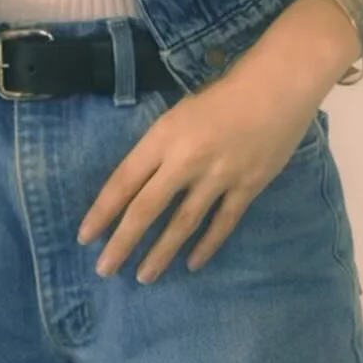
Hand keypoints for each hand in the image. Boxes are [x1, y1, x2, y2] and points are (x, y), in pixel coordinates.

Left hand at [76, 57, 323, 281]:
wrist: (278, 86)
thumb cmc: (223, 94)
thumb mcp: (179, 115)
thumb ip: (160, 149)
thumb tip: (140, 184)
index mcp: (163, 136)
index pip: (124, 181)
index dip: (102, 211)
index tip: (85, 236)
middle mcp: (186, 159)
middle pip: (146, 208)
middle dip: (122, 242)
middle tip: (104, 269)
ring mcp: (219, 176)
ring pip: (182, 223)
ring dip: (160, 253)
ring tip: (144, 276)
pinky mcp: (248, 186)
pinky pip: (222, 223)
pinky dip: (206, 246)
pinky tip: (191, 263)